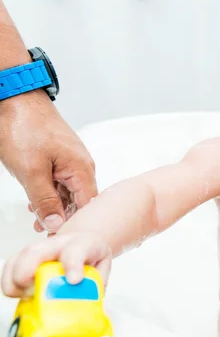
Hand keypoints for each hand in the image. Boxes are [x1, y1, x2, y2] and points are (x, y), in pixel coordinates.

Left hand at [0, 91, 97, 232]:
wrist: (14, 98)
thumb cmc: (24, 128)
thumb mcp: (31, 172)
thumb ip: (45, 201)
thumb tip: (57, 224)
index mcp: (82, 169)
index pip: (87, 206)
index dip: (75, 224)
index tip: (59, 239)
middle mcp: (82, 164)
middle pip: (79, 200)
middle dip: (63, 218)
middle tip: (44, 233)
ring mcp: (70, 159)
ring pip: (68, 191)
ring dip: (54, 207)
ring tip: (36, 221)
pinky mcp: (59, 155)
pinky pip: (60, 180)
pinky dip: (50, 193)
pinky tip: (36, 202)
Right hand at [0, 232, 111, 297]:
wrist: (81, 241)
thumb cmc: (91, 254)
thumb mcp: (103, 265)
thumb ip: (98, 281)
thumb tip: (89, 302)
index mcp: (82, 243)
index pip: (76, 250)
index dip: (72, 265)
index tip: (74, 280)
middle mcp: (56, 243)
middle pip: (36, 251)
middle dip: (28, 271)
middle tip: (32, 291)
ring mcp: (37, 249)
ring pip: (17, 259)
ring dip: (15, 281)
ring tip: (27, 295)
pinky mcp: (23, 257)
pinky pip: (8, 268)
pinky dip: (9, 284)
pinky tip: (21, 294)